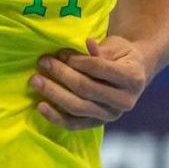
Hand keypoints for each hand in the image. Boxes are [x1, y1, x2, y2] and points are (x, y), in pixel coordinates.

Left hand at [30, 36, 152, 130]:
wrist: (132, 75)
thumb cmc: (121, 56)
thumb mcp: (117, 47)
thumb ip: (101, 49)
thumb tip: (87, 43)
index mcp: (133, 78)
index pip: (100, 69)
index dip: (78, 60)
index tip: (60, 52)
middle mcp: (124, 101)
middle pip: (87, 89)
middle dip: (61, 74)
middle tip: (43, 62)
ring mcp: (110, 115)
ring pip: (78, 107)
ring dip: (54, 94)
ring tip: (35, 80)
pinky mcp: (97, 124)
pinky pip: (74, 124)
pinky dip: (56, 116)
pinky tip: (40, 106)